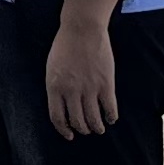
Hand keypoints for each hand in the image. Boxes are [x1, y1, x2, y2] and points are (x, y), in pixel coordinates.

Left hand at [44, 19, 120, 139]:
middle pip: (77, 121)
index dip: (63, 129)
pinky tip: (111, 119)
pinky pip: (109, 108)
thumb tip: (62, 104)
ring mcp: (89, 89)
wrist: (82, 30)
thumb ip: (56, 87)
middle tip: (86, 130)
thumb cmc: (64, 46)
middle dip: (82, 129)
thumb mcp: (52, 68)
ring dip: (97, 127)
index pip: (57, 117)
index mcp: (54, 87)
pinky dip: (111, 117)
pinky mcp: (106, 84)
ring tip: (99, 129)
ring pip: (93, 118)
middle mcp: (71, 91)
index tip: (69, 135)